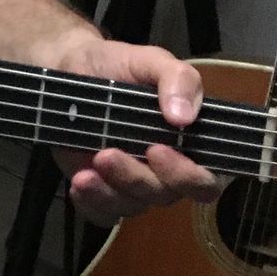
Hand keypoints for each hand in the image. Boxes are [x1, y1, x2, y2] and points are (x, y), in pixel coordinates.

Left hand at [47, 31, 220, 226]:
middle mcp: (166, 170)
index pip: (206, 179)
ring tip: (90, 162)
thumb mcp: (151, 61)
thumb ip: (178, 79)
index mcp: (191, 143)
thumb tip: (184, 116)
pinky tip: (80, 182)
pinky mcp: (102, 191)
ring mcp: (133, 183)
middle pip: (165, 195)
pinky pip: (103, 214)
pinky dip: (92, 203)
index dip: (188, 175)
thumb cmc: (119, 66)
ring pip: (132, 206)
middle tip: (108, 153)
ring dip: (109, 190)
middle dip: (137, 179)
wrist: (70, 69)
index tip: (158, 150)